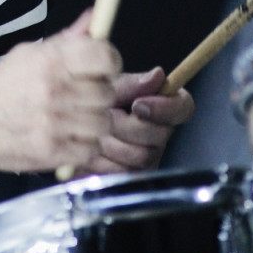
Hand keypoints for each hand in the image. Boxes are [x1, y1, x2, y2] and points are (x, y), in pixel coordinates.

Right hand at [0, 9, 120, 172]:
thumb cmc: (1, 87)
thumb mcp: (29, 54)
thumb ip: (67, 39)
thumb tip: (95, 18)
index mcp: (49, 61)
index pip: (104, 56)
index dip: (110, 61)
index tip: (104, 66)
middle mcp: (54, 91)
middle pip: (106, 92)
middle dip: (99, 93)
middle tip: (83, 95)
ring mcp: (54, 124)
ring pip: (103, 123)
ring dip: (94, 121)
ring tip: (76, 118)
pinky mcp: (52, 152)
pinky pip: (91, 149)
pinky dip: (85, 145)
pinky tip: (69, 136)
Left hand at [80, 66, 194, 174]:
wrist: (69, 128)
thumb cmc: (89, 104)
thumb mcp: (106, 88)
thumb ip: (131, 83)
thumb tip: (158, 76)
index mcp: (160, 106)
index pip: (183, 107)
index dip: (165, 107)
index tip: (138, 104)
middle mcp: (159, 133)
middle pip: (160, 135)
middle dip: (127, 125)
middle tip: (107, 117)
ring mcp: (148, 157)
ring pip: (141, 156)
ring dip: (111, 143)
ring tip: (95, 133)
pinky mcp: (132, 176)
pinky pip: (124, 173)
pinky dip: (102, 161)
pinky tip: (91, 150)